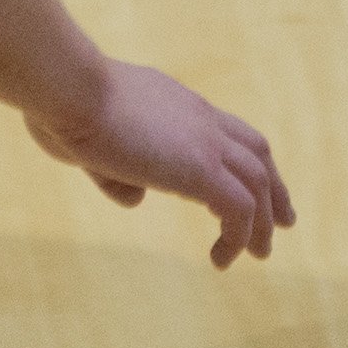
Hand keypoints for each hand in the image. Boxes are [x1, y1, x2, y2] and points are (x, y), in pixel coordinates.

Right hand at [26, 59, 294, 267]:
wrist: (69, 88)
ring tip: (260, 253)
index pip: (223, 129)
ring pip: (258, 183)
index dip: (241, 159)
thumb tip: (138, 198)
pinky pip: (239, 209)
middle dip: (274, 187)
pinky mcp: (201, 168)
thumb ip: (115, 171)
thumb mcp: (87, 141)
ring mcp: (204, 142)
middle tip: (284, 220)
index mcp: (175, 105)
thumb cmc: (63, 107)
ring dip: (264, 220)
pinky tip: (221, 260)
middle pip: (256, 151)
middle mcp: (199, 119)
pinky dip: (239, 236)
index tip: (248, 185)